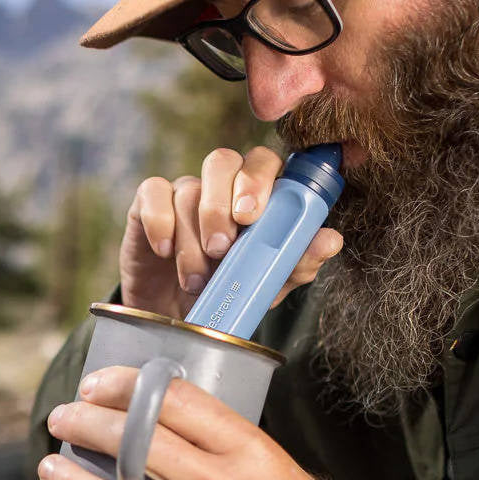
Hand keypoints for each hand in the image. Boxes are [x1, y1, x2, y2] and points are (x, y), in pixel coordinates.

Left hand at [39, 366, 351, 479]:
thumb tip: (158, 417)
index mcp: (245, 447)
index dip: (125, 384)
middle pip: (136, 442)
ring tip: (48, 466)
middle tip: (63, 415)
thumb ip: (216, 440)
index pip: (172, 400)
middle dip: (88, 423)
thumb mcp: (269, 459)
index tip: (97, 382)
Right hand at [120, 146, 342, 318]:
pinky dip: (159, 223)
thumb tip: (331, 240)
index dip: (258, 180)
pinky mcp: (147, 204)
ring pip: (187, 189)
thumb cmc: (229, 292)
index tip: (252, 217)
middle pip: (222, 160)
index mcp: (255, 195)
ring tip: (196, 279)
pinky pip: (152, 193)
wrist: (178, 319)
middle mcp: (219, 185)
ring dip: (192, 238)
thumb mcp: (266, 284)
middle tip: (222, 246)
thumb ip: (297, 261)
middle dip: (221, 202)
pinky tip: (164, 252)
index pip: (263, 162)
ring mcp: (183, 192)